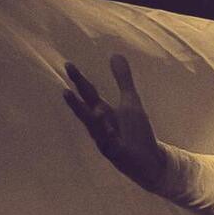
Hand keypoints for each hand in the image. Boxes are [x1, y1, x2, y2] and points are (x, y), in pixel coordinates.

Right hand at [62, 54, 168, 192]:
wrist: (148, 160)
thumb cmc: (135, 130)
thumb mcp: (130, 101)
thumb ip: (122, 79)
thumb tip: (114, 54)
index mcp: (103, 111)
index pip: (89, 93)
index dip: (79, 79)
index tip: (68, 64)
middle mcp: (100, 125)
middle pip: (87, 110)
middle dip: (76, 101)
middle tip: (64, 89)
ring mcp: (105, 140)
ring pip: (94, 128)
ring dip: (89, 119)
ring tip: (84, 113)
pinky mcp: (116, 153)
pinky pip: (109, 143)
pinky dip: (107, 135)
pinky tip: (106, 127)